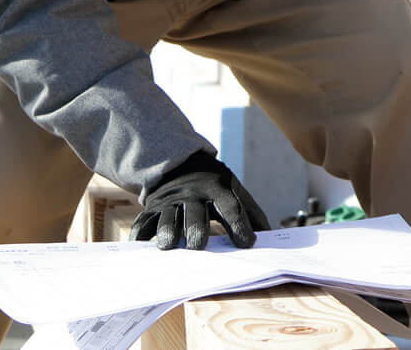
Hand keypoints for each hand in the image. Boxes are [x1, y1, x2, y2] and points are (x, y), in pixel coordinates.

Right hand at [132, 151, 270, 249]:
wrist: (182, 163)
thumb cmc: (214, 187)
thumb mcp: (235, 192)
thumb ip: (252, 214)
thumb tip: (271, 237)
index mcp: (219, 190)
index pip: (232, 208)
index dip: (240, 225)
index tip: (247, 243)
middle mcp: (194, 193)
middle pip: (195, 212)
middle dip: (195, 228)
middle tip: (197, 245)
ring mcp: (171, 199)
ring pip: (168, 215)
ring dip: (167, 229)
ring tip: (167, 246)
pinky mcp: (153, 206)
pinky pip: (145, 220)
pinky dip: (141, 233)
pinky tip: (139, 246)